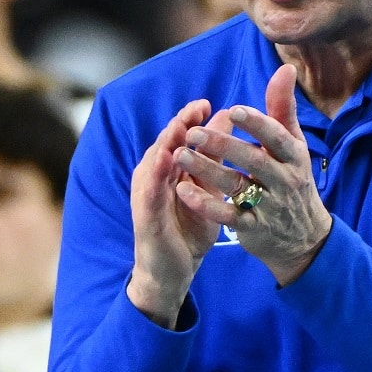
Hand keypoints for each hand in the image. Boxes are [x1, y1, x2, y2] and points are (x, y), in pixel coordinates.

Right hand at [126, 100, 230, 326]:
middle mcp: (155, 175)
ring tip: (182, 125)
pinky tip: (166, 160)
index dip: (192, 118)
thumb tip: (227, 117)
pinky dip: (156, 174)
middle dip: (181, 123)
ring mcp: (147, 193)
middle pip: (167, 142)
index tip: (210, 103)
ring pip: (155, 161)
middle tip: (199, 106)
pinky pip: (149, 191)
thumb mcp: (207, 187)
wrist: (174, 269)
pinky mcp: (144, 214)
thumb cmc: (189, 225)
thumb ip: (213, 155)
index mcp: (171, 167)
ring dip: (168, 142)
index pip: (181, 136)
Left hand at [175, 65, 332, 284]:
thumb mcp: (294, 145)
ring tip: (179, 155)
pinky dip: (206, 205)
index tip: (232, 110)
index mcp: (294, 156)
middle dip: (223, 145)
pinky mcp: (254, 230)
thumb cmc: (293, 179)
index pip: (276, 137)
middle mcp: (285, 181)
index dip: (257, 124)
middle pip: (253, 161)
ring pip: (236, 186)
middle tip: (192, 133)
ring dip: (207, 171)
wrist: (305, 236)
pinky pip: (228, 217)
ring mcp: (270, 207)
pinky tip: (183, 191)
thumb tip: (286, 68)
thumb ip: (283, 108)